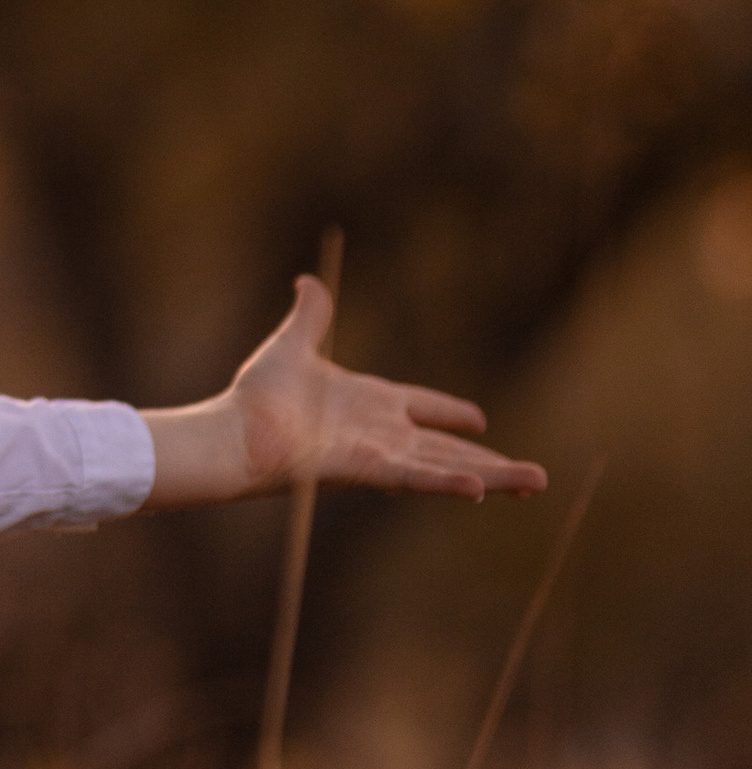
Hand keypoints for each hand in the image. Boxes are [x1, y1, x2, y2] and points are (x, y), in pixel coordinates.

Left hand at [144, 275, 548, 507]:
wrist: (232, 432)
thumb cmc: (255, 398)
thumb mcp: (291, 345)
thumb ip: (309, 315)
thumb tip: (307, 280)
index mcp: (369, 403)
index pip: (422, 409)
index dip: (450, 413)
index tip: (479, 420)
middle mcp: (382, 433)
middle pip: (449, 450)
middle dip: (494, 462)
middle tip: (537, 478)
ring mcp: (379, 454)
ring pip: (447, 467)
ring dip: (493, 475)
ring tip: (536, 484)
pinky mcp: (367, 469)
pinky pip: (415, 477)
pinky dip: (447, 481)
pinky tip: (481, 488)